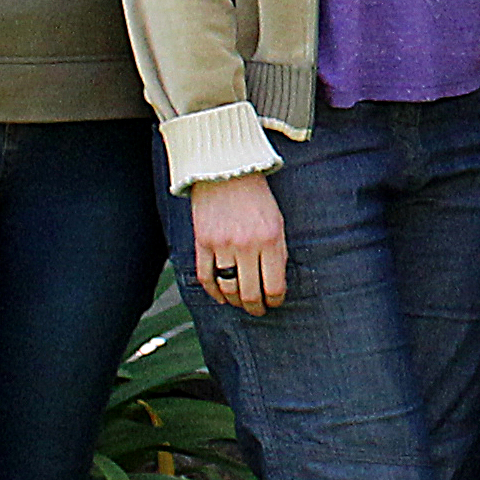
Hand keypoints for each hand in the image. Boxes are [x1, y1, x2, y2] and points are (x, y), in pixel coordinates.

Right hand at [188, 172, 290, 313]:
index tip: (274, 302)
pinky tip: (220, 296)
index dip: (275, 300)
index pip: (274, 285)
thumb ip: (278, 252)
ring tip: (240, 303)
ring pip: (228, 289)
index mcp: (271, 239)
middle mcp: (246, 245)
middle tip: (258, 310)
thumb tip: (275, 284)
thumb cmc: (256, 196)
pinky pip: (206, 277)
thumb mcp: (277, 221)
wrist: (225, 169)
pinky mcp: (202, 241)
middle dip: (255, 307)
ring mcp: (222, 244)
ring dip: (235, 302)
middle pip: (250, 293)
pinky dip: (213, 292)